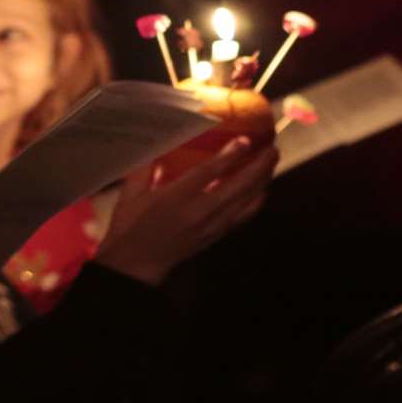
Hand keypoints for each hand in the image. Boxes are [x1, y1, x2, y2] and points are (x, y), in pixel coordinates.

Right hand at [93, 137, 276, 286]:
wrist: (137, 263)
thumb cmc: (130, 226)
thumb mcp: (130, 194)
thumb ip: (145, 168)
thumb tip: (159, 146)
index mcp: (175, 197)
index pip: (209, 172)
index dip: (230, 154)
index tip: (246, 139)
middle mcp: (199, 211)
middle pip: (239, 186)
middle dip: (259, 166)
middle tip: (272, 149)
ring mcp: (211, 225)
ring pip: (247, 201)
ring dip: (263, 182)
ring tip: (271, 164)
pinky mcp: (216, 235)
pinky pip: (243, 216)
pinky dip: (256, 201)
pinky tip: (261, 190)